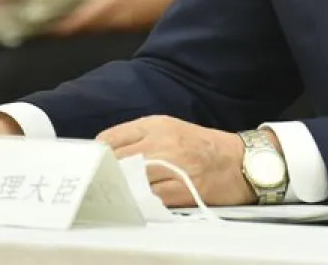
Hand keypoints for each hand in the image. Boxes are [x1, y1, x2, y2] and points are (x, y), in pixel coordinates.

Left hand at [52, 0, 180, 34]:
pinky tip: (84, 12)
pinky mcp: (126, 26)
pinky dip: (90, 22)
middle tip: (45, 17)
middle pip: (82, 27)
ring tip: (59, 15)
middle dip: (64, 24)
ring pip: (92, 28)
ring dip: (76, 24)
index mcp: (110, 4)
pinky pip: (103, 27)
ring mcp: (120, 24)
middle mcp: (113, 19)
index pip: (79, 20)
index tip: (44, 23)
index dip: (60, 25)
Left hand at [98, 115, 258, 206]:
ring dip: (119, 190)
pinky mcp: (181, 190)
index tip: (89, 165)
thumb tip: (106, 154)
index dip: (96, 155)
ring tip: (110, 195)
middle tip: (93, 184)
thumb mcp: (170, 128)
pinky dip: (138, 203)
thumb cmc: (202, 146)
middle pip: (116, 161)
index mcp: (156, 124)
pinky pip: (149, 199)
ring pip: (130, 181)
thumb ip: (139, 137)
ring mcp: (172, 167)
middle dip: (103, 174)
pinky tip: (134, 204)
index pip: (111, 138)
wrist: (238, 162)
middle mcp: (162, 143)